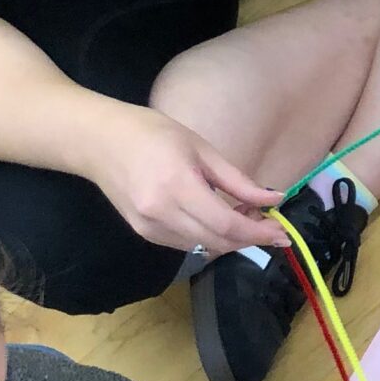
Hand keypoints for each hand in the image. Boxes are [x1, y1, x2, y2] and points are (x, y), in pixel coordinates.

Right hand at [86, 107, 284, 254]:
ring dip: (230, 239)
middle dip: (250, 239)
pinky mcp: (143, 233)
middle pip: (218, 242)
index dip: (259, 233)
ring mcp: (149, 228)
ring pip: (203, 248)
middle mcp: (161, 214)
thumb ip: (238, 180)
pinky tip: (218, 220)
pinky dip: (209, 238)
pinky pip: (186, 245)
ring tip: (246, 216)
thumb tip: (276, 198)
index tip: (282, 233)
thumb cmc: (152, 133)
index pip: (227, 225)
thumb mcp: (201, 149)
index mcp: (178, 188)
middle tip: (269, 223)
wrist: (97, 141)